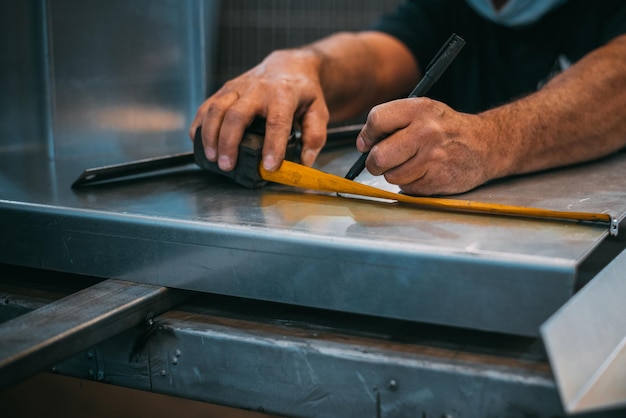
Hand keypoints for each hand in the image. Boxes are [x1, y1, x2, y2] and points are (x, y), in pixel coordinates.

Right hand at [189, 49, 329, 171]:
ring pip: (217, 108)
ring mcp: (238, 87)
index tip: (269, 166)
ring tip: (212, 158)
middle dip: (229, 142)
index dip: (272, 146)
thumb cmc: (303, 92)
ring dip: (210, 135)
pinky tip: (199, 142)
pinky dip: (200, 124)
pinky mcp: (225, 89)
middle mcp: (258, 89)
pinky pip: (207, 106)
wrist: (289, 66)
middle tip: (228, 166)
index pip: (277, 122)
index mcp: (284, 95)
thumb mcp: (318, 111)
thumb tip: (305, 162)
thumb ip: (314, 137)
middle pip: (237, 114)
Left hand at [356, 97, 497, 195]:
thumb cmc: (446, 129)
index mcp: (419, 109)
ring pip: (391, 176)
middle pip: (378, 156)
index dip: (367, 136)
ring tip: (412, 163)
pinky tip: (425, 172)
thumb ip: (392, 121)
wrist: (486, 145)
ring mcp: (433, 158)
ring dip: (395, 174)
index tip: (367, 143)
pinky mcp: (438, 179)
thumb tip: (363, 144)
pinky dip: (411, 183)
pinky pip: (407, 187)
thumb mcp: (423, 112)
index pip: (377, 120)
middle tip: (381, 161)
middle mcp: (426, 132)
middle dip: (374, 162)